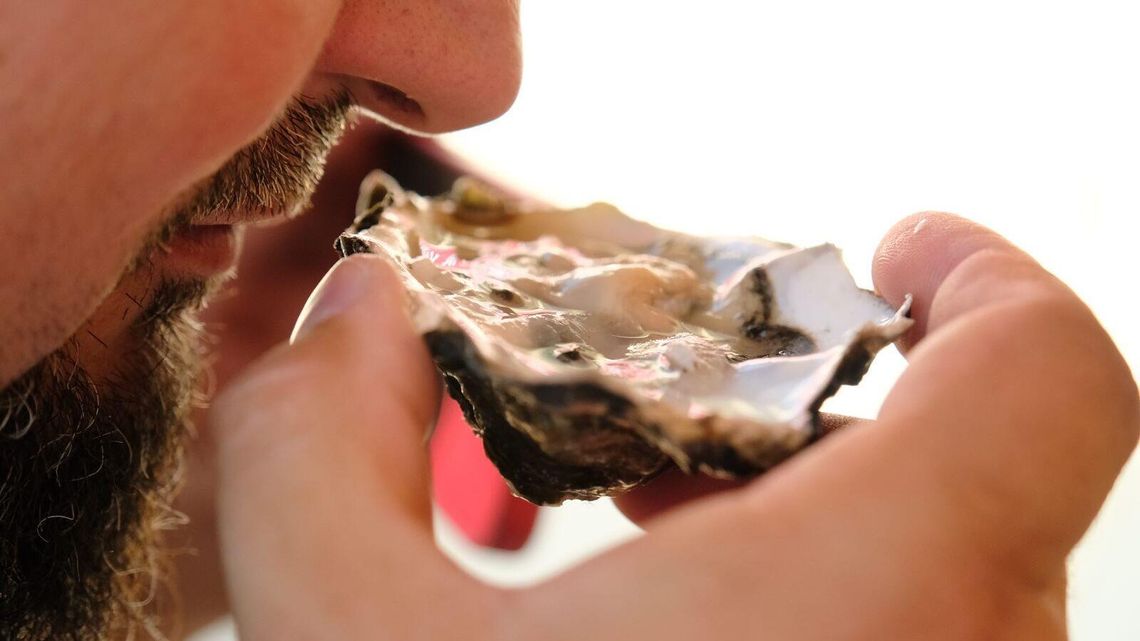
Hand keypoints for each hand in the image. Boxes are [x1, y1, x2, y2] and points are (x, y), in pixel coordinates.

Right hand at [210, 213, 1137, 639]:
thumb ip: (316, 452)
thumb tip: (349, 321)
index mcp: (879, 609)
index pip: (1049, 373)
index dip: (982, 277)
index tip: (888, 251)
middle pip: (980, 470)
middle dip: (825, 407)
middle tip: (690, 403)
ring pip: (957, 580)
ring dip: (819, 520)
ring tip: (664, 526)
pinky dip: (829, 617)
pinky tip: (687, 637)